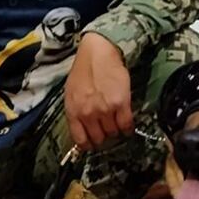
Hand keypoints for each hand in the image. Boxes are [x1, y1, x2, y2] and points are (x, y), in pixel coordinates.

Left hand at [65, 32, 133, 150]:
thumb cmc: (83, 70)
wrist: (98, 53)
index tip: (94, 144)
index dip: (88, 145)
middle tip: (107, 132)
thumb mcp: (71, 94)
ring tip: (117, 125)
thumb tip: (83, 127)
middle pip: (99, 138)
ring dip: (116, 131)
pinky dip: (128, 129)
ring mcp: (105, 110)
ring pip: (113, 132)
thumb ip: (76, 112)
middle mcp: (88, 114)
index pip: (80, 140)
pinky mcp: (121, 104)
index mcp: (73, 112)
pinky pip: (126, 125)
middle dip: (103, 137)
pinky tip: (127, 127)